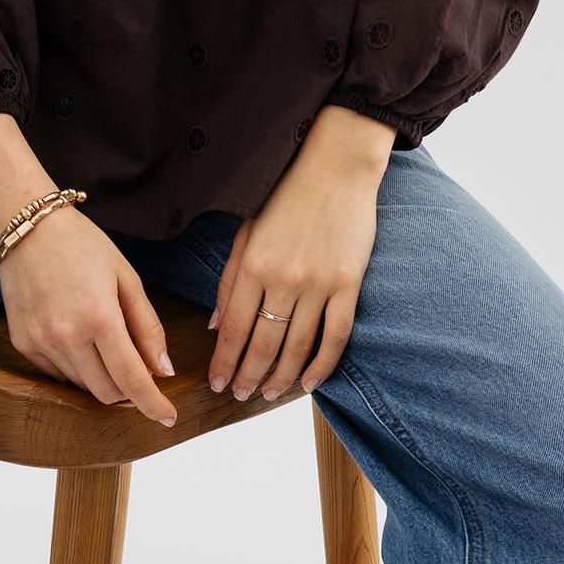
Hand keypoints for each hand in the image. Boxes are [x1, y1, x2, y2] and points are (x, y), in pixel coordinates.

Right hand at [0, 203, 178, 425]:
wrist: (26, 225)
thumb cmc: (81, 244)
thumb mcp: (125, 277)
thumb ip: (147, 327)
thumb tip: (163, 370)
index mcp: (99, 316)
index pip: (132, 379)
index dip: (153, 404)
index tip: (168, 417)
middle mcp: (66, 335)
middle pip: (107, 392)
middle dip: (127, 389)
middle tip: (135, 363)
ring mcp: (40, 341)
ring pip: (82, 385)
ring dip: (100, 375)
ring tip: (99, 336)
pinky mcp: (22, 342)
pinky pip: (56, 373)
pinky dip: (74, 365)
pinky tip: (74, 333)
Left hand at [206, 134, 383, 401]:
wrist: (335, 167)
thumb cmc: (284, 195)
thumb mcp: (246, 231)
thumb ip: (230, 280)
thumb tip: (215, 325)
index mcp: (253, 264)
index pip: (234, 328)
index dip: (224, 361)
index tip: (216, 383)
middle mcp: (284, 279)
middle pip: (263, 345)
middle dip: (247, 376)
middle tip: (238, 396)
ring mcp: (319, 284)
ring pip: (297, 347)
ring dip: (280, 378)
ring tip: (267, 394)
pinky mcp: (348, 285)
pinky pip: (335, 337)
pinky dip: (322, 365)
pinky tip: (309, 383)